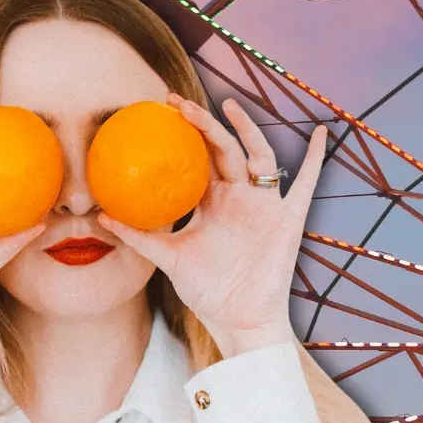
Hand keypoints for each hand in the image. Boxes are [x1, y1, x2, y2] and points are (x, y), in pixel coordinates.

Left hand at [97, 94, 326, 357]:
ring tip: (230, 105)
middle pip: (224, 149)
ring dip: (247, 129)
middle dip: (204, 124)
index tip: (163, 111)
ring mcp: (265, 204)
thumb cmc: (208, 290)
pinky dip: (316, 158)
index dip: (185, 134)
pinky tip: (322, 134)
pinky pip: (306, 183)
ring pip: (259, 155)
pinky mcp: (288, 218)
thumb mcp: (169, 258)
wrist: (240, 318)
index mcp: (213, 202)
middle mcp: (239, 196)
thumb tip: (100, 216)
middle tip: (179, 104)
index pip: (199, 159)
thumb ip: (140, 235)